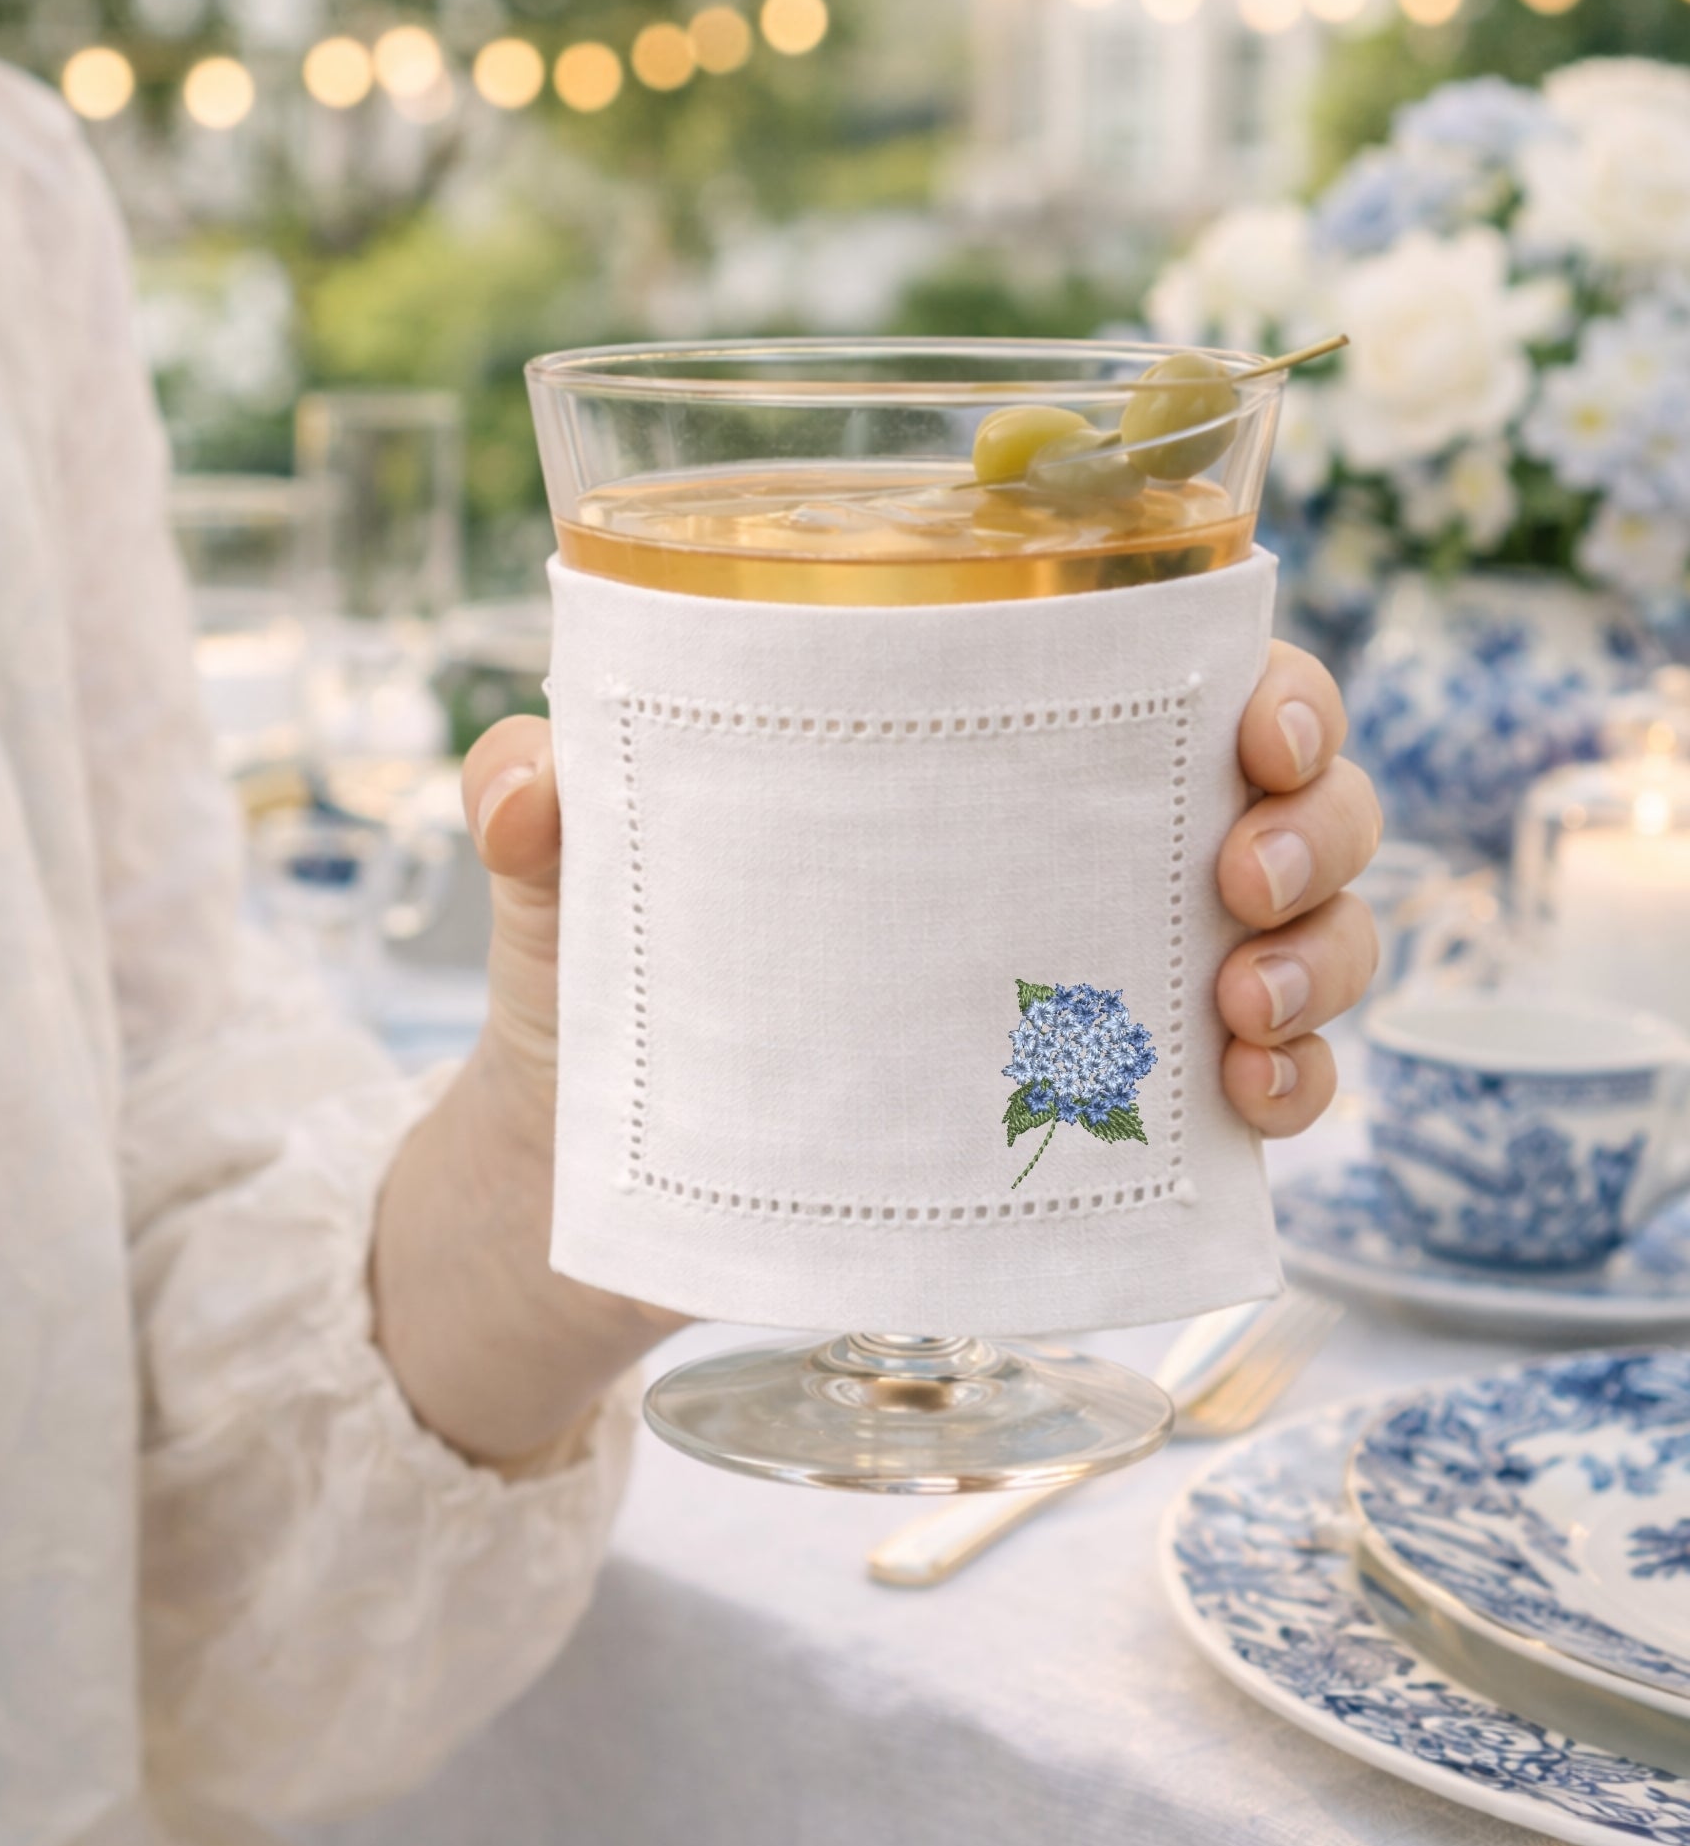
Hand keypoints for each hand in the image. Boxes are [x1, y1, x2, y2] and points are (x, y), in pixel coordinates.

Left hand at [461, 641, 1382, 1148]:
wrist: (590, 1170)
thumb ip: (535, 803)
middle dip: (1316, 823)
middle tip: (1236, 880)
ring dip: (1325, 955)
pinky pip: (1265, 1082)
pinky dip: (1298, 1084)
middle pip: (1283, 796)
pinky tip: (1253, 1103)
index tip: (1258, 726)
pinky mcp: (1101, 1112)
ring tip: (1235, 1006)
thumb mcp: (561, 878)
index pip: (1173, 676)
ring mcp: (1100, 983)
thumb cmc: (599, 981)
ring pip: (1308, 930)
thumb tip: (520, 781)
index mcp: (973, 755)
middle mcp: (1066, 852)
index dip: (1267, 682)